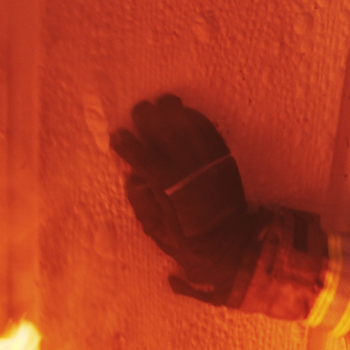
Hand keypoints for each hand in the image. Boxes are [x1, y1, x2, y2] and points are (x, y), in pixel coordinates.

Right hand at [109, 95, 257, 302]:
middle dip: (150, 119)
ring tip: (162, 104)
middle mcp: (191, 173)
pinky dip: (197, 119)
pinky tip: (185, 112)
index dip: (129, 146)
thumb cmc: (189, 242)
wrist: (232, 245)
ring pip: (191, 128)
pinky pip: (210, 133)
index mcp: (171, 192)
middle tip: (139, 111)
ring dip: (175, 112)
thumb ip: (142, 204)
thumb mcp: (158, 232)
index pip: (145, 160)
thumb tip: (133, 177)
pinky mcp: (224, 162)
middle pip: (168, 135)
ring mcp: (210, 165)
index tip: (117, 135)